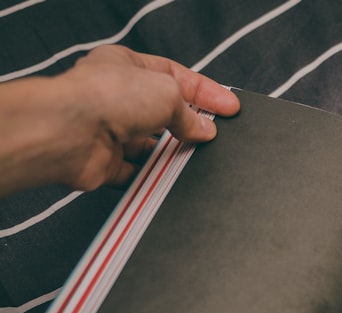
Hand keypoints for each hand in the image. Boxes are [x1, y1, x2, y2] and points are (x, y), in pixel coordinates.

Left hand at [0, 45, 239, 195]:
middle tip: (213, 134)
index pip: (175, 77)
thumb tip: (204, 129)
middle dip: (188, 124)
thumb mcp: (167, 93)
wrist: (70, 132)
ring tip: (193, 156)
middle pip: (164, 112)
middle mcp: (115, 96)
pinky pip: (137, 173)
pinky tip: (168, 176)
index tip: (230, 107)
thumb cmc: (106, 96)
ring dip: (171, 152)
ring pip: (151, 145)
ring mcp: (109, 130)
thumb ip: (190, 114)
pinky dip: (153, 177)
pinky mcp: (106, 163)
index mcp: (126, 66)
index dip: (205, 92)